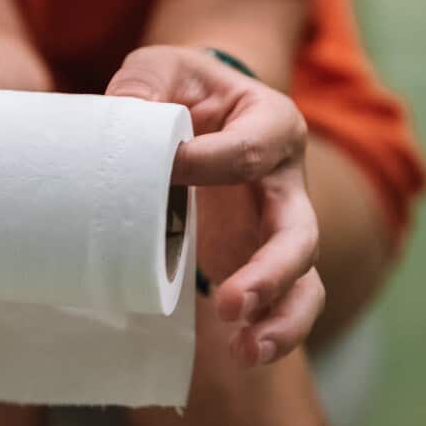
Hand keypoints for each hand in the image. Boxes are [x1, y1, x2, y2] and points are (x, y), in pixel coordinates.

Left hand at [106, 46, 322, 367]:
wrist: (194, 113)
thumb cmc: (178, 91)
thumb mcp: (159, 71)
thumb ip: (141, 87)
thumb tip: (121, 119)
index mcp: (272, 122)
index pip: (252, 149)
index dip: (208, 163)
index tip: (166, 170)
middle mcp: (288, 181)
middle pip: (298, 230)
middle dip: (269, 271)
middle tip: (228, 302)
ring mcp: (280, 226)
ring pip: (304, 277)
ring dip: (279, 316)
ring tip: (245, 350)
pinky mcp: (262, 260)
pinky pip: (287, 303)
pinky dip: (273, 332)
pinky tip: (244, 354)